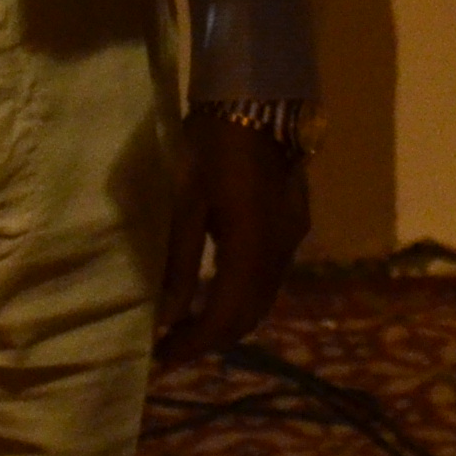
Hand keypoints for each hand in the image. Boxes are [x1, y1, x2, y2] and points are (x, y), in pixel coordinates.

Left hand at [159, 107, 308, 366]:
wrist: (258, 96)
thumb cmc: (211, 143)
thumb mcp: (186, 201)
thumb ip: (180, 261)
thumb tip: (167, 315)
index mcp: (253, 246)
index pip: (226, 315)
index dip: (194, 342)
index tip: (162, 358)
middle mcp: (281, 250)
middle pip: (250, 314)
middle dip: (210, 338)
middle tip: (170, 348)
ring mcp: (292, 237)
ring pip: (263, 298)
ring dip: (228, 319)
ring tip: (187, 325)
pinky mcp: (293, 224)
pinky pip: (269, 277)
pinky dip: (242, 296)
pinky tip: (215, 290)